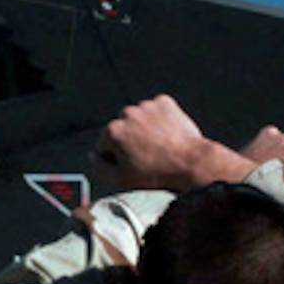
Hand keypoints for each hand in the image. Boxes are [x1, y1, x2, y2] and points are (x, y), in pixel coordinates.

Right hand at [92, 95, 255, 190]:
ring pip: (138, 118)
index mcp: (112, 131)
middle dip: (129, 141)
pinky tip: (166, 136)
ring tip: (158, 148)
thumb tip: (93, 155)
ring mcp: (146, 106)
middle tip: (146, 157)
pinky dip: (159, 120)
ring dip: (144, 129)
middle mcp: (126, 113)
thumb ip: (100, 167)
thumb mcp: (121, 180)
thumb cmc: (157, 174)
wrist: (190, 163)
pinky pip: (156, 111)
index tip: (131, 165)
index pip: (105, 144)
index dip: (116, 158)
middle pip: (122, 129)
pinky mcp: (164, 102)